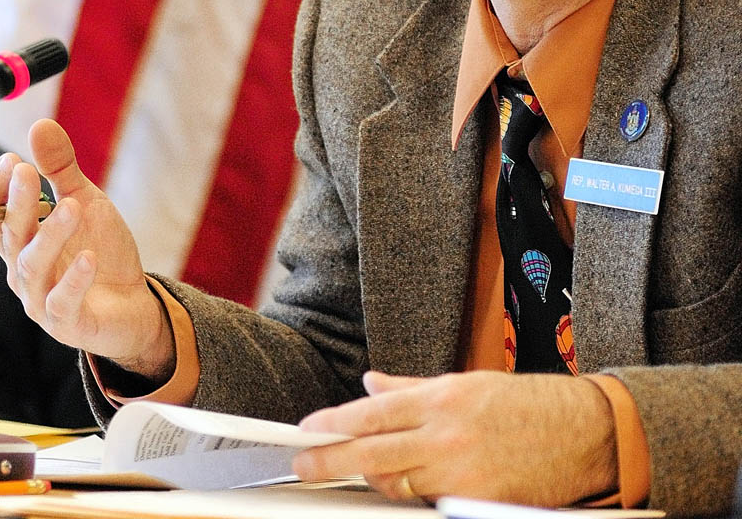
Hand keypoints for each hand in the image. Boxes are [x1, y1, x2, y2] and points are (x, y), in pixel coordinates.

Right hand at [0, 119, 174, 381]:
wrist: (133, 302)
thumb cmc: (100, 249)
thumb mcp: (84, 200)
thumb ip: (60, 169)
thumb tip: (40, 125)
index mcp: (22, 241)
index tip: (10, 160)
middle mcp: (24, 271)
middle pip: (10, 236)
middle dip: (16, 203)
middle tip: (25, 170)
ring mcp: (41, 299)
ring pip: (32, 266)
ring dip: (50, 234)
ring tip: (72, 207)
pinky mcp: (67, 323)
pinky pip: (62, 302)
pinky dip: (73, 280)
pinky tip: (88, 256)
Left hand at [294, 370, 617, 506]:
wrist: (584, 433)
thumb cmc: (526, 404)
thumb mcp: (466, 383)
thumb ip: (412, 387)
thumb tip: (370, 384)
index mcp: (443, 398)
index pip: (374, 412)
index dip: (335, 422)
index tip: (308, 429)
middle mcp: (448, 435)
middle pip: (374, 453)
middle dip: (331, 459)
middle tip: (303, 463)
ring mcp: (463, 474)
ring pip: (397, 484)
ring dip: (372, 479)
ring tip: (353, 473)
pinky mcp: (478, 504)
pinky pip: (431, 504)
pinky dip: (412, 495)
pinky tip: (401, 487)